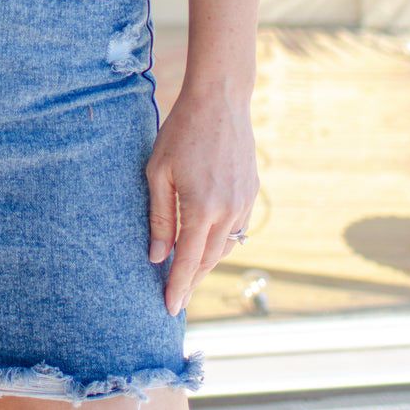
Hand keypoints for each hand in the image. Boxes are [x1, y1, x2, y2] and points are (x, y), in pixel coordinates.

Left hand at [146, 84, 258, 316]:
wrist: (220, 100)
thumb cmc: (181, 131)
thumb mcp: (158, 172)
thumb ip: (158, 217)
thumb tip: (157, 256)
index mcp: (202, 208)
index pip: (188, 260)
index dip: (178, 286)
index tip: (170, 308)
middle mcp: (228, 212)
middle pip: (210, 260)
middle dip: (193, 281)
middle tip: (177, 299)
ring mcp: (244, 203)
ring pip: (226, 247)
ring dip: (208, 264)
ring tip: (190, 276)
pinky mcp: (251, 192)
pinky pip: (237, 229)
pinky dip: (222, 242)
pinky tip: (208, 243)